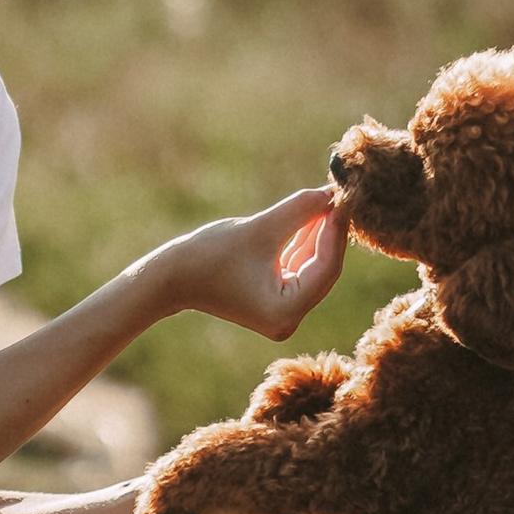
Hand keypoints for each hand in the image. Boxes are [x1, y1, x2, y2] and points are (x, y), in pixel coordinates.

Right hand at [160, 188, 346, 340]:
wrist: (170, 276)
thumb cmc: (208, 255)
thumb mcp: (259, 229)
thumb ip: (298, 211)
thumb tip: (331, 194)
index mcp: (285, 313)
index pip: (326, 267)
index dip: (336, 230)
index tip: (343, 198)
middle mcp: (289, 319)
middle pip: (324, 269)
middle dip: (330, 231)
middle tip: (341, 194)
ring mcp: (282, 311)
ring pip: (313, 265)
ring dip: (318, 232)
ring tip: (327, 197)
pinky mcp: (275, 299)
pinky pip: (299, 267)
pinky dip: (304, 242)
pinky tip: (312, 213)